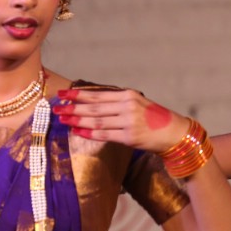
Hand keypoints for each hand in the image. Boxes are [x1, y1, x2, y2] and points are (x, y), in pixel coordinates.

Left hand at [53, 88, 187, 152]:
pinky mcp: (129, 137)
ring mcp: (128, 122)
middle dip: (73, 108)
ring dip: (77, 121)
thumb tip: (92, 104)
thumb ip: (117, 103)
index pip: (97, 95)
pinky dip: (90, 133)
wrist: (174, 133)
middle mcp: (127, 106)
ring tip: (63, 120)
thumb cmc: (155, 119)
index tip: (62, 94)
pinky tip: (78, 132)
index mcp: (128, 95)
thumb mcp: (138, 103)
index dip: (78, 95)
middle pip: (94, 107)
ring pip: (97, 121)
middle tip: (56, 108)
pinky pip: (105, 135)